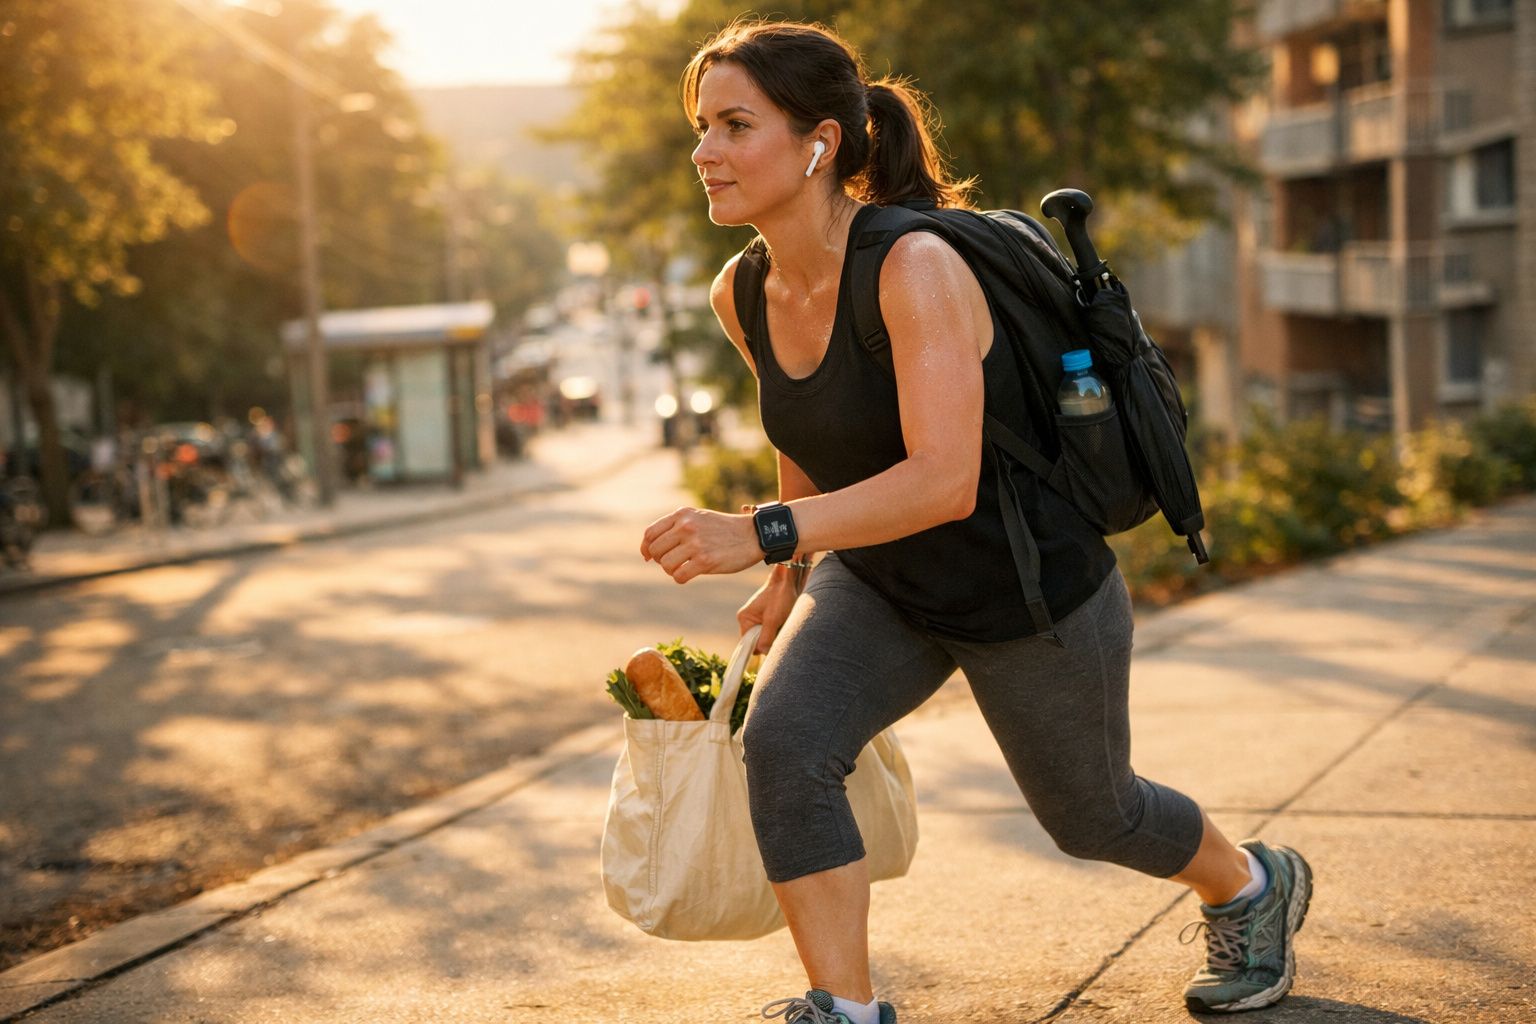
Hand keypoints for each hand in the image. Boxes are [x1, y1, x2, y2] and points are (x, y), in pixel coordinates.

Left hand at [639, 507, 760, 583]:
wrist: (753, 535)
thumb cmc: (724, 530)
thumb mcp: (698, 518)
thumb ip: (676, 528)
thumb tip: (649, 552)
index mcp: (682, 514)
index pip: (650, 534)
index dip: (646, 548)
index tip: (649, 557)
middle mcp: (686, 527)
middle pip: (655, 551)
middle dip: (661, 560)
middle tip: (675, 562)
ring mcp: (695, 544)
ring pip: (665, 565)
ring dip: (672, 570)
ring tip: (685, 567)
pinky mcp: (705, 561)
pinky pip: (679, 576)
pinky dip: (681, 578)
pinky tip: (691, 574)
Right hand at [737, 570, 799, 653]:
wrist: (789, 578)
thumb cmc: (780, 596)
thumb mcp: (773, 619)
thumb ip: (766, 638)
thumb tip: (764, 654)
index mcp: (744, 618)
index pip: (748, 644)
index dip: (760, 647)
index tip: (773, 642)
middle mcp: (748, 619)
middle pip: (758, 641)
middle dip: (770, 639)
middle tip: (781, 630)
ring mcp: (758, 617)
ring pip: (767, 636)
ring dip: (777, 633)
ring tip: (784, 623)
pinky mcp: (768, 616)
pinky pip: (772, 629)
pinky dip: (780, 628)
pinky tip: (785, 621)